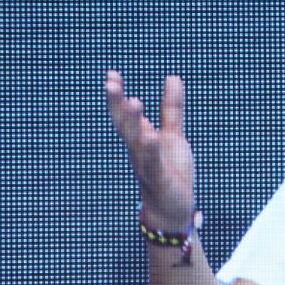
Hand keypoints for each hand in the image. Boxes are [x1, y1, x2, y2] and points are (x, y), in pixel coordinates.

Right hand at [106, 70, 195, 230]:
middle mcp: (138, 151)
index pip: (125, 114)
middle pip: (124, 125)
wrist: (172, 209)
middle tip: (111, 82)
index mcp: (140, 138)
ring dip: (134, 124)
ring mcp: (146, 165)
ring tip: (134, 101)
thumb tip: (173, 77)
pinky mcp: (159, 180)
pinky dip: (151, 151)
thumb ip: (172, 109)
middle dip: (117, 104)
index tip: (112, 74)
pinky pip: (153, 164)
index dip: (118, 96)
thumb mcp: (174, 135)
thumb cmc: (170, 171)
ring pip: (137, 143)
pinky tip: (151, 136)